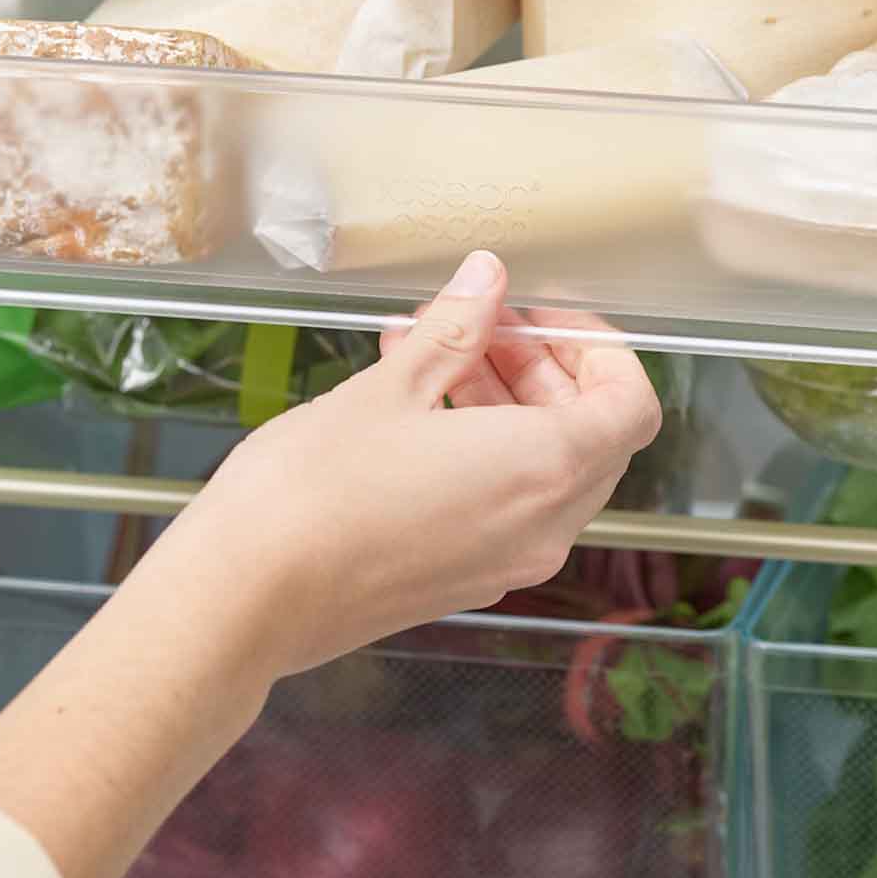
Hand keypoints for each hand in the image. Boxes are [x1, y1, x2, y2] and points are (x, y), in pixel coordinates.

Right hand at [141, 249, 663, 682]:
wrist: (245, 598)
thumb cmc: (314, 492)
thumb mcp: (391, 386)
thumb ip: (456, 329)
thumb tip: (489, 279)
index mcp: (544, 470)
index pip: (631, 404)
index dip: (599, 348)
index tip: (542, 316)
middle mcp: (542, 526)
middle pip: (591, 435)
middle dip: (545, 369)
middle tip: (483, 326)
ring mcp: (504, 562)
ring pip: (544, 469)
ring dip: (505, 404)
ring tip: (430, 352)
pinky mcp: (463, 579)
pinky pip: (504, 504)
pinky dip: (480, 449)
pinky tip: (411, 406)